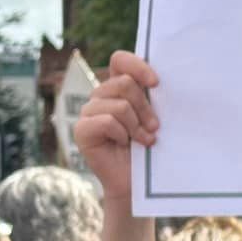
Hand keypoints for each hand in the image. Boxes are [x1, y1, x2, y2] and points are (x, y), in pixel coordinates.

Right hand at [74, 50, 160, 206]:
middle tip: (155, 127)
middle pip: (125, 84)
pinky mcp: (81, 130)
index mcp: (118, 86)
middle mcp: (100, 95)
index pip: (120, 60)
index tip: (156, 83)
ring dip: (136, 125)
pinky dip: (121, 134)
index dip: (138, 66)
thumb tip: (160, 81)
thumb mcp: (153, 116)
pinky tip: (123, 144)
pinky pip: (107, 121)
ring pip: (119, 105)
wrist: (136, 181)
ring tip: (144, 140)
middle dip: (145, 107)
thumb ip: (151, 96)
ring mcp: (88, 112)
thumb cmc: (148, 146)